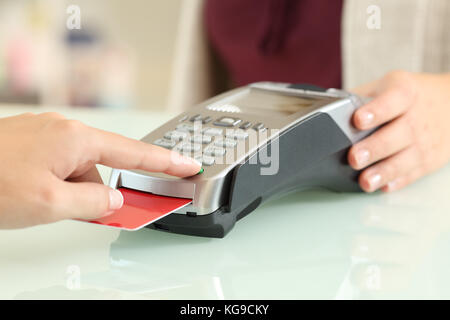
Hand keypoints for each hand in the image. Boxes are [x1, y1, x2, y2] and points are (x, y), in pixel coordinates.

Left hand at [0, 112, 200, 228]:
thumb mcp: (50, 204)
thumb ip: (93, 204)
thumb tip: (114, 202)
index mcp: (76, 139)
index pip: (135, 154)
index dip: (166, 163)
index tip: (189, 166)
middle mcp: (65, 130)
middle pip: (100, 167)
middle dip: (93, 193)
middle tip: (72, 210)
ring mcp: (46, 134)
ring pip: (76, 170)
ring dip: (68, 192)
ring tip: (37, 204)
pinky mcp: (31, 142)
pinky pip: (58, 166)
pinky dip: (54, 185)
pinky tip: (32, 194)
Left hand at [348, 71, 449, 191]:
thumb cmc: (408, 96)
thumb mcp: (387, 86)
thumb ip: (359, 97)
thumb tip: (326, 109)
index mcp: (405, 92)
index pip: (392, 100)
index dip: (376, 110)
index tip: (358, 119)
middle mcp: (417, 117)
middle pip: (398, 134)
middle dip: (375, 147)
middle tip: (355, 157)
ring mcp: (425, 141)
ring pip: (407, 158)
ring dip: (384, 172)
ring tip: (365, 181)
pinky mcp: (429, 160)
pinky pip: (414, 173)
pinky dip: (398, 181)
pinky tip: (383, 186)